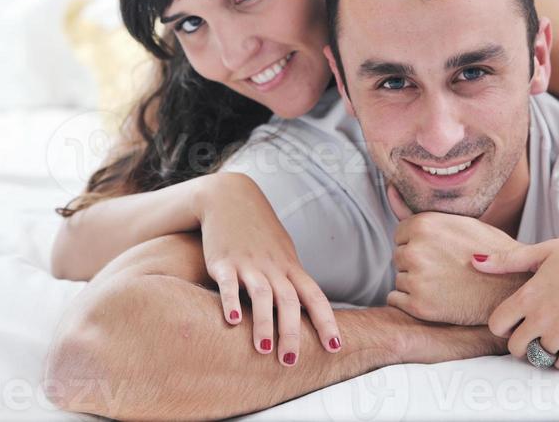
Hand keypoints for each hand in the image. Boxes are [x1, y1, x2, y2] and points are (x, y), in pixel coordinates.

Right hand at [195, 172, 340, 364]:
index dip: (326, 321)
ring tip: (263, 351)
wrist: (230, 196)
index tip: (335, 347)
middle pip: (288, 300)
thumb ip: (292, 280)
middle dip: (291, 332)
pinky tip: (231, 322)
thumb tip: (308, 311)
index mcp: (289, 266)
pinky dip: (230, 302)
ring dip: (263, 323)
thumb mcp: (282, 252)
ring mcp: (248, 263)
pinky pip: (228, 283)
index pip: (314, 296)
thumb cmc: (259, 231)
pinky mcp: (223, 260)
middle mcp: (272, 266)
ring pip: (261, 294)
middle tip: (290, 361)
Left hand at [386, 184, 527, 324]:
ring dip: (414, 283)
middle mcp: (416, 249)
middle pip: (399, 256)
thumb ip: (418, 211)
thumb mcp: (460, 223)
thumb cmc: (490, 252)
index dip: (418, 243)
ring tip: (444, 284)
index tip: (437, 252)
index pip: (400, 234)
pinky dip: (410, 301)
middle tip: (443, 269)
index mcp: (424, 224)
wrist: (513, 288)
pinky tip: (434, 298)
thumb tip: (389, 190)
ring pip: (399, 278)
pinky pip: (396, 299)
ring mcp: (417, 278)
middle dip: (416, 263)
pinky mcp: (419, 306)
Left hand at [474, 227, 558, 369]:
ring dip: (543, 349)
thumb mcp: (541, 251)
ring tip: (553, 332)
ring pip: (539, 358)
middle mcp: (542, 316)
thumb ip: (506, 261)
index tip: (513, 320)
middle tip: (533, 330)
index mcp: (528, 294)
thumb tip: (474, 260)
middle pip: (515, 348)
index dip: (501, 325)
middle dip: (520, 341)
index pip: (496, 325)